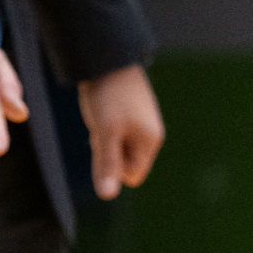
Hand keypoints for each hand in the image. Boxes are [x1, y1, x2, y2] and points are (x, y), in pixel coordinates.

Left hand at [78, 64, 163, 197]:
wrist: (107, 56)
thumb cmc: (109, 95)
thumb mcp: (105, 132)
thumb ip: (107, 164)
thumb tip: (107, 196)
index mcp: (151, 142)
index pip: (132, 177)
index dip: (114, 167)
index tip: (106, 143)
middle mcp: (150, 135)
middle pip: (124, 163)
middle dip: (108, 152)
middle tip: (103, 125)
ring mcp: (140, 124)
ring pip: (117, 147)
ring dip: (104, 138)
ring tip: (102, 115)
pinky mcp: (129, 114)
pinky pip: (114, 133)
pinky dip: (103, 126)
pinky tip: (102, 109)